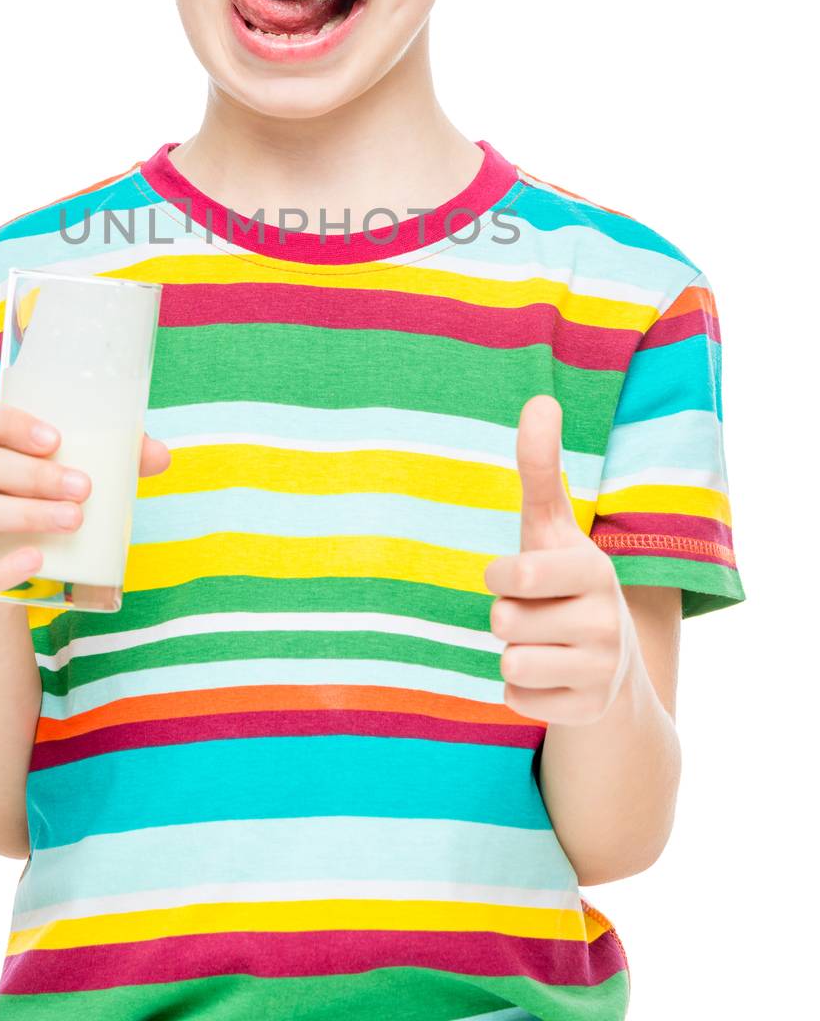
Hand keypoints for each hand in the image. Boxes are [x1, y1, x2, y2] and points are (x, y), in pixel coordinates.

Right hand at [0, 396, 171, 600]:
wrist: (4, 571)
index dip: (9, 423)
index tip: (56, 439)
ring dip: (25, 514)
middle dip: (33, 475)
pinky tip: (36, 561)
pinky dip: (1, 570)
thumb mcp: (61, 473)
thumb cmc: (36, 501)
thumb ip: (110, 458)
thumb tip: (160, 454)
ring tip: (74, 519)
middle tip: (84, 487)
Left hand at [483, 394, 635, 725]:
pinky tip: (551, 676)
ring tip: (544, 643)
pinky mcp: (586, 711)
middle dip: (506, 615)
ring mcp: (601, 670)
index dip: (502, 575)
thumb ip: (539, 466)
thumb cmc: (563, 579)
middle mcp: (607, 622)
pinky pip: (516, 699)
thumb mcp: (550, 525)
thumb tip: (540, 399)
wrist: (610, 664)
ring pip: (509, 662)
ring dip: (512, 652)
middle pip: (504, 620)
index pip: (517, 574)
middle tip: (534, 612)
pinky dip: (521, 689)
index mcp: (594, 569)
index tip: (521, 574)